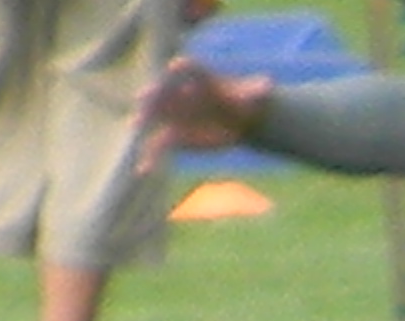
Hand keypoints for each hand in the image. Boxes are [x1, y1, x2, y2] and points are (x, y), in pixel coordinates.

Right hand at [134, 61, 268, 171]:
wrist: (240, 117)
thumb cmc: (247, 100)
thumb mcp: (254, 95)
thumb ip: (257, 90)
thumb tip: (268, 87)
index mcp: (200, 78)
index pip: (187, 69)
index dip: (182, 68)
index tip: (176, 66)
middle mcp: (182, 93)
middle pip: (164, 91)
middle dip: (155, 94)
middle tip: (144, 97)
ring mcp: (175, 115)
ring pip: (157, 117)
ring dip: (146, 120)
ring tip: (136, 125)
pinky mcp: (175, 136)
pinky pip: (159, 146)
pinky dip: (152, 157)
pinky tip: (143, 169)